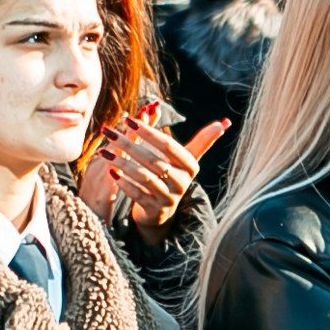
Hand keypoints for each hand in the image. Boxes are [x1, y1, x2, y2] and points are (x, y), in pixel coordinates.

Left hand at [79, 114, 228, 241]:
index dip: (149, 132)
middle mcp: (182, 182)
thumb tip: (225, 123)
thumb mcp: (186, 158)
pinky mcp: (155, 210)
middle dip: (129, 144)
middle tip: (109, 132)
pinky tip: (111, 172)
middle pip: (153, 160)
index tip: (129, 120)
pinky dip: (124, 183)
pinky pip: (138, 195)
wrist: (163, 209)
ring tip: (104, 151)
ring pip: (144, 177)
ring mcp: (169, 198)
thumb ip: (201, 140)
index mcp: (190, 166)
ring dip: (122, 163)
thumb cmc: (174, 175)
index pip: (168, 145)